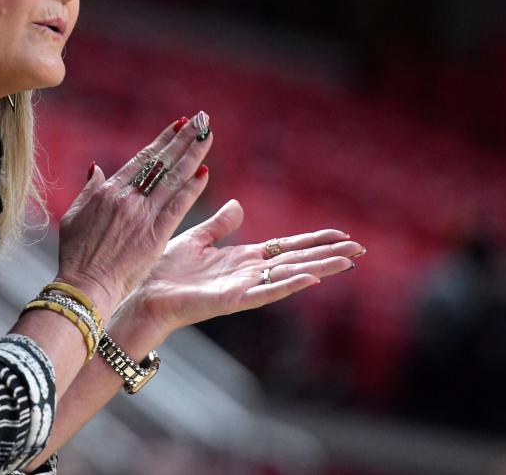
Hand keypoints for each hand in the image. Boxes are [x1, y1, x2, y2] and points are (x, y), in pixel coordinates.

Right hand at [56, 115, 212, 317]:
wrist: (85, 284)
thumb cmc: (76, 254)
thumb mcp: (74, 215)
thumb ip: (89, 189)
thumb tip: (97, 168)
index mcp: (108, 190)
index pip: (143, 159)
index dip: (163, 140)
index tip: (178, 125)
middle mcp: (128, 197)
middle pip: (162, 162)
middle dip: (183, 139)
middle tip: (201, 120)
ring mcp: (142, 215)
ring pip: (173, 178)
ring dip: (192, 155)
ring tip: (207, 135)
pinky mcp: (155, 234)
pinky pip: (178, 206)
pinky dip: (192, 188)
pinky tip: (205, 172)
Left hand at [134, 199, 364, 332]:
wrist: (144, 293)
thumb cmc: (166, 270)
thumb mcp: (197, 239)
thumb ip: (220, 225)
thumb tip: (239, 204)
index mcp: (241, 258)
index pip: (286, 246)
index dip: (313, 240)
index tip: (341, 234)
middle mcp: (248, 273)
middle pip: (296, 260)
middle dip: (328, 254)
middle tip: (361, 249)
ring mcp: (243, 288)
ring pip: (289, 275)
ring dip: (319, 268)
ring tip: (348, 262)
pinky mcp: (231, 301)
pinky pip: (265, 292)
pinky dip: (289, 284)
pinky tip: (311, 278)